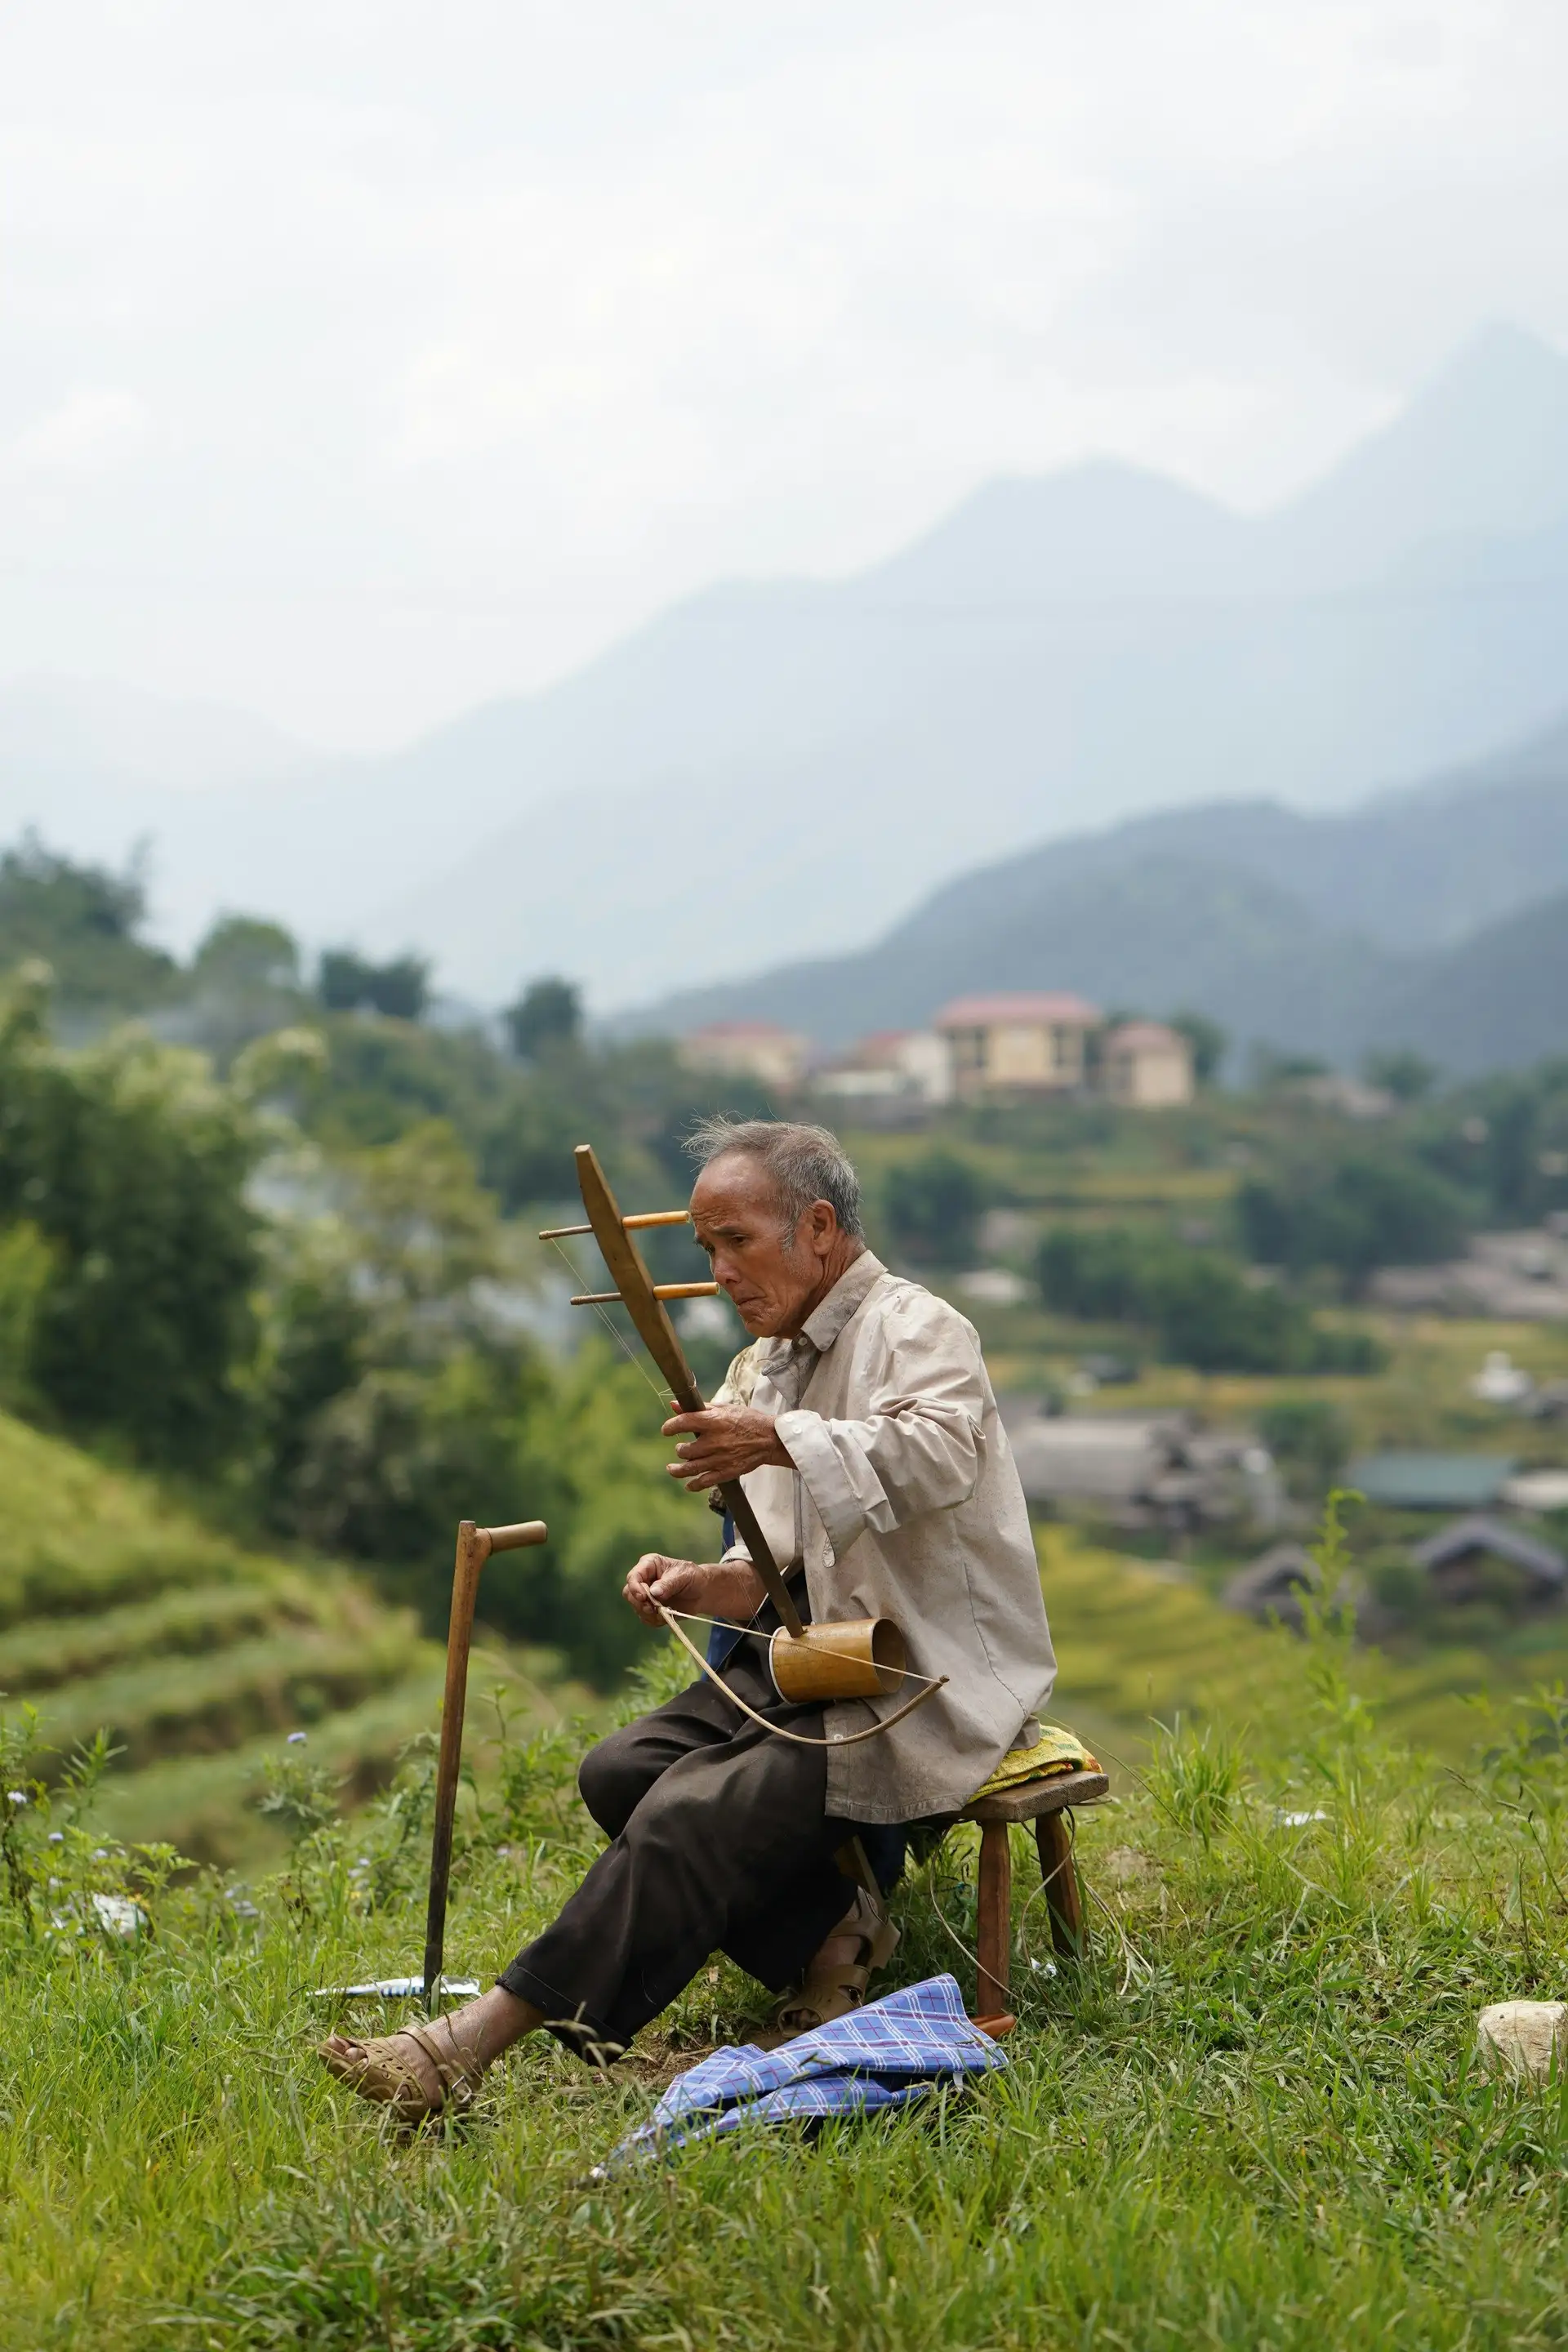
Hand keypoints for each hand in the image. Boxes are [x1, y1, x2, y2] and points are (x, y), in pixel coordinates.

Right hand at [623, 1553, 766, 1628]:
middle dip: (642, 1604)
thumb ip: (670, 1583)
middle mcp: (646, 1578)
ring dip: (650, 1615)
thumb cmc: (699, 1577)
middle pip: (630, 1593)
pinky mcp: (653, 1608)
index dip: (637, 1589)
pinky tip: (670, 1618)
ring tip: (668, 1614)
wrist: (709, 1590)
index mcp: (650, 1564)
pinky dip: (656, 1622)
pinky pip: (646, 1619)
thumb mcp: (687, 1576)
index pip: (634, 1576)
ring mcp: (648, 1594)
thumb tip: (655, 1592)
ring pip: (636, 1608)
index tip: (647, 1598)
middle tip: (658, 1610)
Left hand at [661, 1404, 791, 1491]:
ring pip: (690, 1468)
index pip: (683, 1423)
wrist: (770, 1439)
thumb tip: (674, 1404)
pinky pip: (704, 1482)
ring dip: (677, 1470)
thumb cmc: (747, 1420)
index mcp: (713, 1421)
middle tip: (682, 1448)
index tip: (666, 1430)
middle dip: (680, 1449)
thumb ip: (699, 1408)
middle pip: (685, 1450)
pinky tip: (688, 1484)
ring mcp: (720, 1459)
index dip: (670, 1427)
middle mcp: (714, 1441)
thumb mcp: (724, 1408)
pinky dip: (693, 1485)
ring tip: (672, 1468)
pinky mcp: (727, 1472)